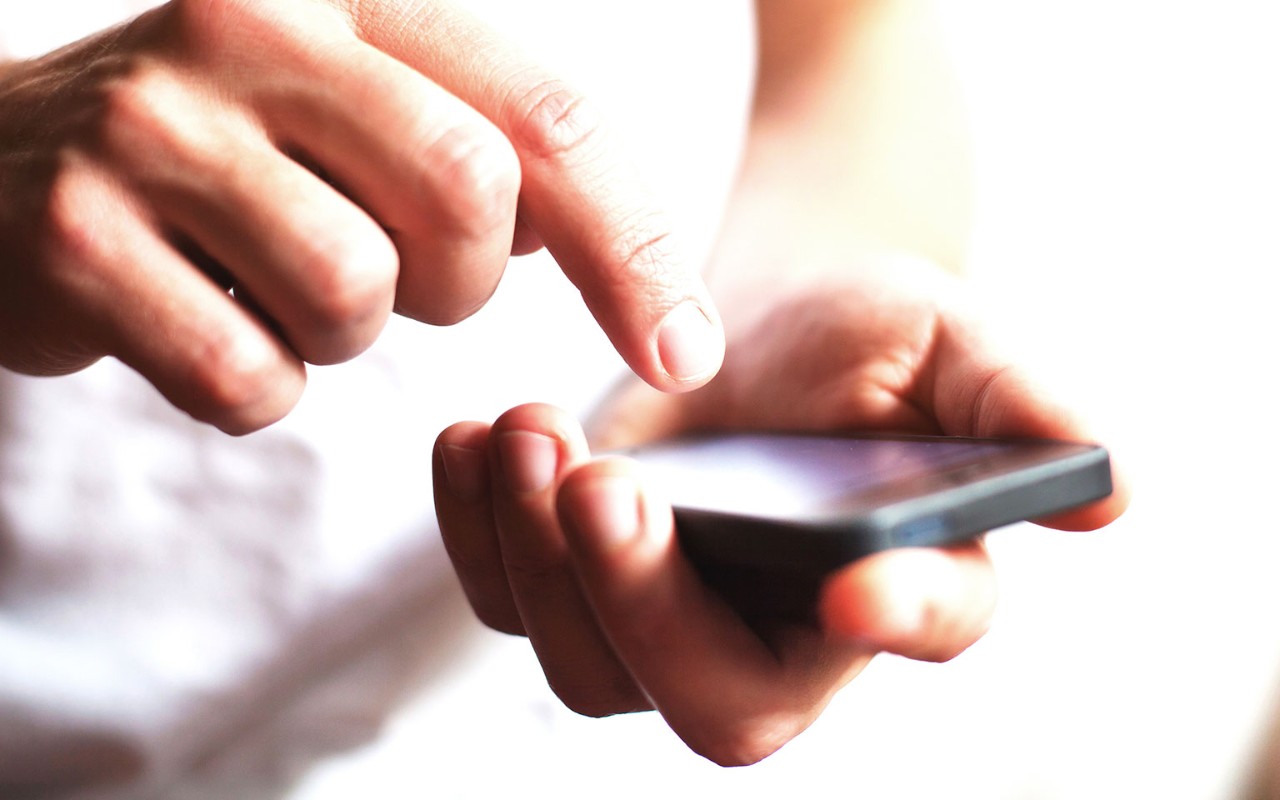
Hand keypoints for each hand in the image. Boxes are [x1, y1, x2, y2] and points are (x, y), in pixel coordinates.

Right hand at [0, 0, 721, 433]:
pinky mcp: (72, 238)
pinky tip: (202, 319)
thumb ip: (493, 153)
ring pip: (355, 298)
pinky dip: (254, 383)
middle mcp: (246, 26)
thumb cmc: (237, 153)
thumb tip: (623, 264)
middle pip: (467, 200)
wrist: (6, 162)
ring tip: (274, 281)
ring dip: (343, 334)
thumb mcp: (369, 113)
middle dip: (459, 282)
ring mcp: (148, 128)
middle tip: (395, 274)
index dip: (635, 243)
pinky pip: (249, 377)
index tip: (686, 352)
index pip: (545, 115)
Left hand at [433, 259, 1128, 764]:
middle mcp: (787, 634)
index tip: (853, 582)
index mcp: (907, 576)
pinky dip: (477, 533)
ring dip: (538, 560)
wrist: (760, 326)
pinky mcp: (585, 584)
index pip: (923, 626)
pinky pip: (513, 603)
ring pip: (591, 667)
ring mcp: (674, 622)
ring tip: (522, 431)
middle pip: (715, 698)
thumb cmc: (864, 335)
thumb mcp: (944, 340)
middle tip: (598, 476)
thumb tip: (1109, 490)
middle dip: (643, 602)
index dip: (899, 616)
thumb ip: (1015, 403)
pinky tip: (475, 442)